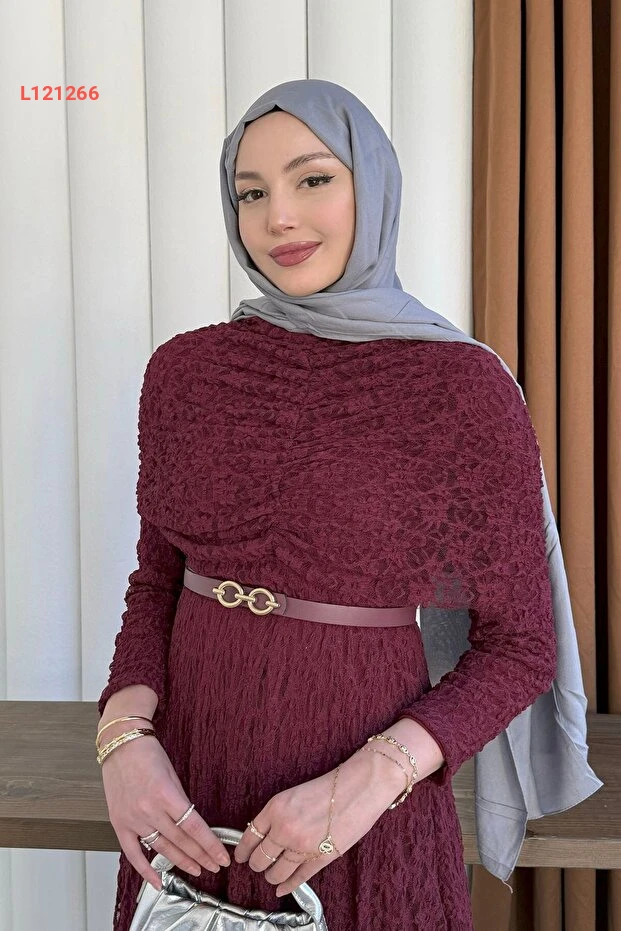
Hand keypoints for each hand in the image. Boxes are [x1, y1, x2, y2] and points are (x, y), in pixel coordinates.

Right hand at [100, 732, 230, 890]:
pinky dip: (146, 870)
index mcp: (166, 794)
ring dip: (181, 862)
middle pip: (181, 841)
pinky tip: (158, 882)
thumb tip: (192, 824)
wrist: (120, 743)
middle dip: (201, 856)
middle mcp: (149, 809)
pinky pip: (133, 853)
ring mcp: (133, 819)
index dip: (210, 845)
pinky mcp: (120, 824)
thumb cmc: (147, 753)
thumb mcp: (172, 773)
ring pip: (161, 849)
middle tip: (215, 865)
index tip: (222, 856)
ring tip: (197, 870)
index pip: (194, 827)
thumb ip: (180, 800)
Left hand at [233, 748, 406, 896]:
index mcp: (276, 808)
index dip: (243, 851)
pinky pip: (297, 879)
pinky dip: (288, 886)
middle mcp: (285, 828)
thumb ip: (277, 815)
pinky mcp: (320, 858)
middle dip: (257, 865)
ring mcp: (302, 845)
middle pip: (260, 859)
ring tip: (272, 875)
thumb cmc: (330, 786)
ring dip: (272, 876)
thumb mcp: (293, 794)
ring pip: (276, 873)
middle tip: (259, 865)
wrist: (360, 786)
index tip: (241, 856)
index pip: (249, 837)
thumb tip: (263, 835)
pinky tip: (282, 888)